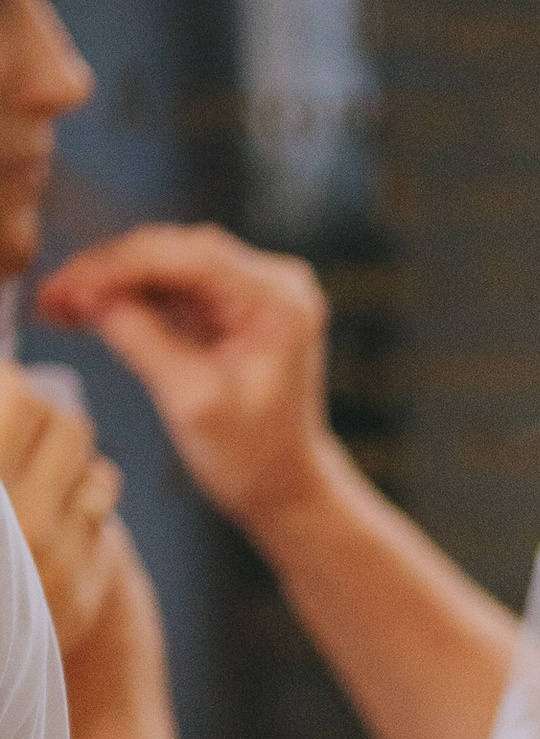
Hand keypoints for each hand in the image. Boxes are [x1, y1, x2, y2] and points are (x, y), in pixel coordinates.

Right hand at [0, 361, 127, 659]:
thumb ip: (1, 442)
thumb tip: (11, 380)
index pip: (19, 397)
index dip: (10, 385)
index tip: (4, 388)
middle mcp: (23, 527)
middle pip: (67, 425)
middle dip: (45, 420)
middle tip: (22, 430)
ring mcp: (61, 561)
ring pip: (97, 470)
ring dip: (69, 466)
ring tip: (36, 481)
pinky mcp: (88, 589)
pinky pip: (103, 518)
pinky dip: (81, 510)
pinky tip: (51, 524)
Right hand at [39, 222, 331, 541]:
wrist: (284, 485)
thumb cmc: (252, 457)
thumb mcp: (192, 402)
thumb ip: (144, 341)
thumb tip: (92, 296)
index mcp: (278, 302)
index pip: (191, 258)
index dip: (124, 265)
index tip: (73, 284)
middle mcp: (273, 283)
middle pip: (176, 254)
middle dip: (111, 271)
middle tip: (55, 294)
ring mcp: (253, 290)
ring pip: (167, 266)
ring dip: (113, 282)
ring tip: (60, 303)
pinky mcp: (231, 304)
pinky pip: (171, 286)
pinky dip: (130, 297)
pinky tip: (85, 308)